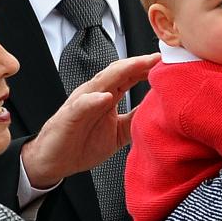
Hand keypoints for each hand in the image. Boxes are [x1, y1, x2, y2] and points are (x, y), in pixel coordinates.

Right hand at [21, 53, 159, 187]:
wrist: (55, 161)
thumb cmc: (83, 144)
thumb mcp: (118, 133)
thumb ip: (135, 119)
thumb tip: (159, 111)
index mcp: (107, 96)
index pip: (129, 76)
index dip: (146, 68)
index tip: (166, 62)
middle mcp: (95, 94)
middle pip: (118, 72)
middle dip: (138, 64)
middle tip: (158, 58)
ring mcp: (81, 102)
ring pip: (102, 82)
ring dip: (121, 72)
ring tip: (139, 65)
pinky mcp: (69, 116)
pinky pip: (81, 105)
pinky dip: (93, 100)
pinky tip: (106, 98)